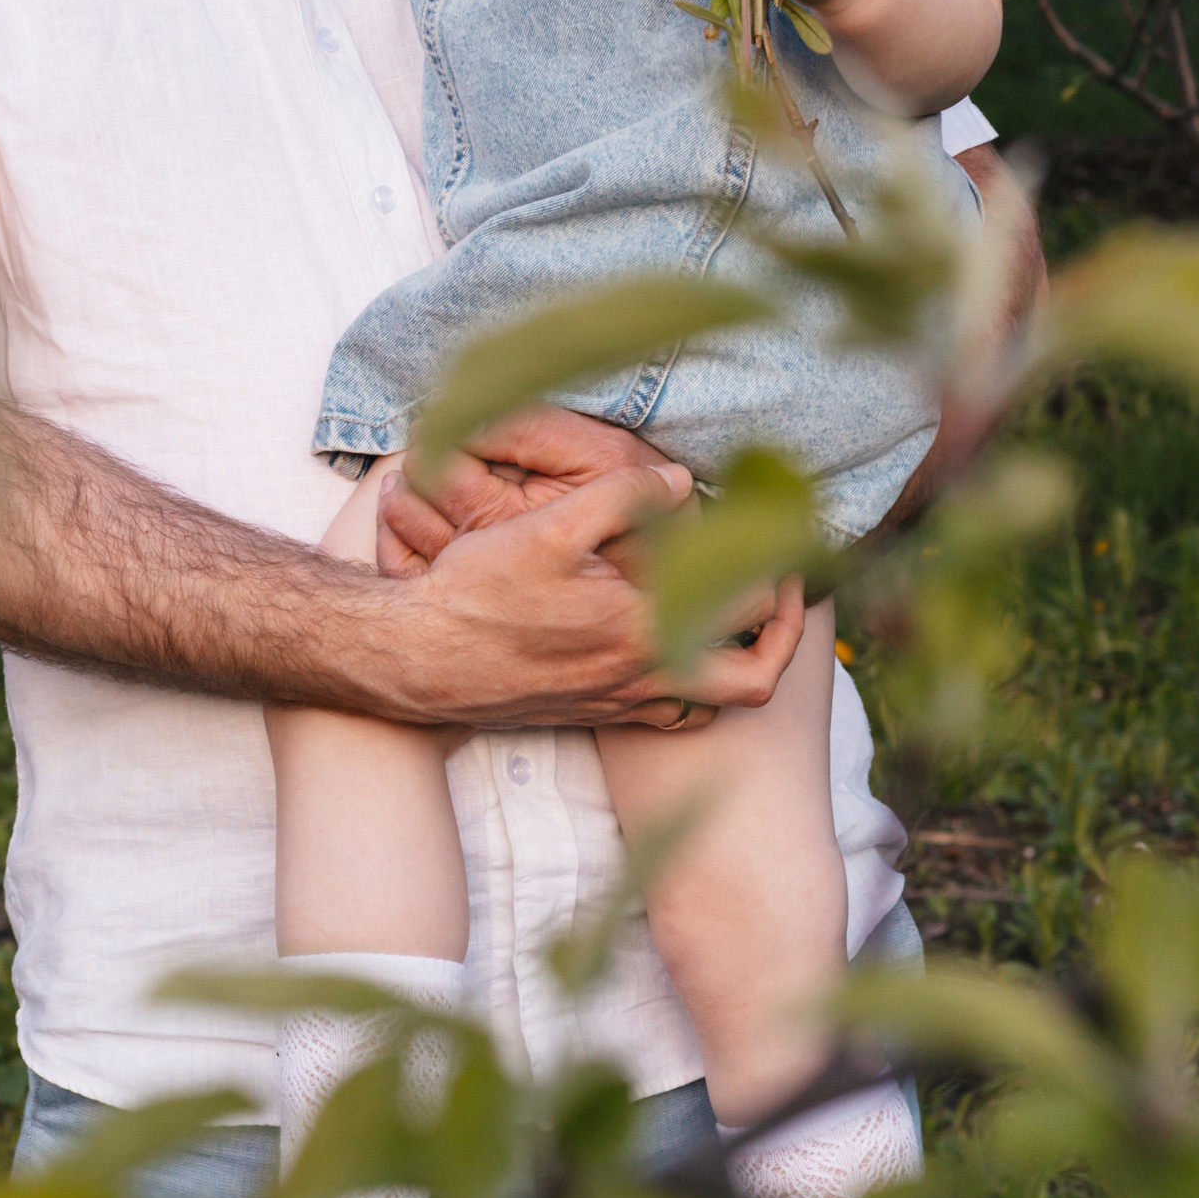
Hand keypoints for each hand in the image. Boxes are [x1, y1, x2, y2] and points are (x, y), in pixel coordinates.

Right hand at [377, 407, 806, 728]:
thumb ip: (624, 496)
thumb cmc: (477, 593)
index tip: (774, 542)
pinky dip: (688, 680)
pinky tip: (668, 637)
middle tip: (777, 588)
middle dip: (782, 634)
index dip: (779, 576)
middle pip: (753, 679)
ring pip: (712, 701)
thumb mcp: (548, 526)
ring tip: (730, 610)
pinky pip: (669, 712)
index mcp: (646, 631)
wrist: (417, 662)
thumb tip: (681, 483)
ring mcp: (620, 705)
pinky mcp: (595, 714)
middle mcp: (644, 679)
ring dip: (735, 659)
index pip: (753, 615)